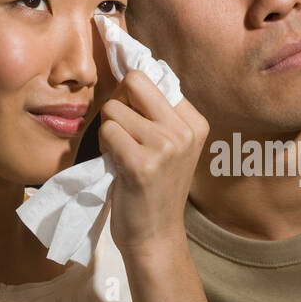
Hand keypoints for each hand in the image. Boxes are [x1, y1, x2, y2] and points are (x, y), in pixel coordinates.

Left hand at [97, 70, 208, 258]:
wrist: (155, 236)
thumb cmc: (153, 188)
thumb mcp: (167, 145)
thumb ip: (155, 111)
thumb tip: (126, 65)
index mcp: (195, 121)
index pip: (151, 77)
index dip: (131, 96)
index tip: (135, 121)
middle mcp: (185, 130)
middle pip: (133, 83)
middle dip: (118, 104)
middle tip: (124, 136)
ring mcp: (166, 147)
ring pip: (113, 109)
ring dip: (109, 132)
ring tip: (123, 157)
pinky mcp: (143, 164)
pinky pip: (107, 132)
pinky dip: (105, 148)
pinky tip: (118, 168)